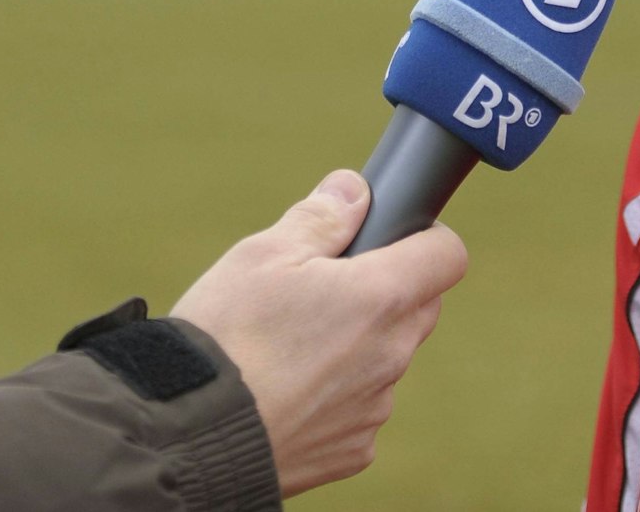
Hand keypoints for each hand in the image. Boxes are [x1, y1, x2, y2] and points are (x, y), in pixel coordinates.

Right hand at [170, 170, 467, 496]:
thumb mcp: (262, 254)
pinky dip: (335, 393)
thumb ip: (319, 217)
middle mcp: (391, 355)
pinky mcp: (353, 449)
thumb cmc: (225, 335)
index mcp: (379, 297)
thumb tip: (354, 190)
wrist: (191, 435)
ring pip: (387, 357)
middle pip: (419, 306)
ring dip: (358, 343)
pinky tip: (285, 388)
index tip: (386, 236)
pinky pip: (360, 407)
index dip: (423, 237)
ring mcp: (374, 408)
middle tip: (323, 284)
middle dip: (386, 288)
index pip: (447, 255)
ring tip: (289, 342)